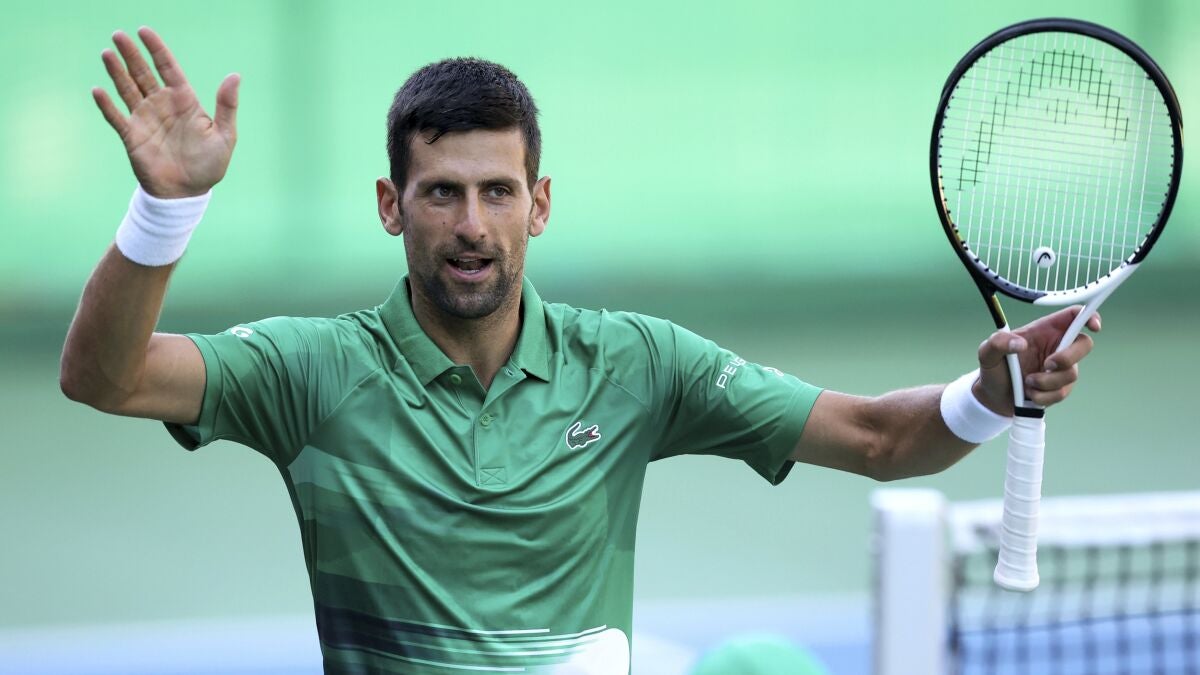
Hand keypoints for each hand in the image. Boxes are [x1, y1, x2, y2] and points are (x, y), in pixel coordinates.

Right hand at [94, 27, 238, 197]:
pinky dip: (107, 105)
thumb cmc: (209, 165)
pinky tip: (98, 91)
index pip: (168, 68)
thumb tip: (235, 76)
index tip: (144, 31)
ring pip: (127, 89)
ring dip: (117, 72)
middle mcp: (162, 105)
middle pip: (143, 73)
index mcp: (184, 101)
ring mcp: (145, 119)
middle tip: (118, 35)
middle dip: (131, 54)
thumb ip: (227, 106)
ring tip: (107, 53)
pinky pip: (116, 117)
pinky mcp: (132, 136)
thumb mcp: (224, 135)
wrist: (187, 193)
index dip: (156, 49)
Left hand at [973, 307, 1101, 414]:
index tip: (1093, 325)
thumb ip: (998, 342)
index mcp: (1044, 330)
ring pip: (1071, 373)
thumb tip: (1020, 344)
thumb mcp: (986, 352)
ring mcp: (1061, 368)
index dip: (1089, 316)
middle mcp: (1056, 347)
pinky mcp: (1060, 388)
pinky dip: (1043, 396)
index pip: (1074, 316)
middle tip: (1047, 364)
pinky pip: (1062, 392)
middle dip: (1068, 357)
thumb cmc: (994, 368)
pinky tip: (1029, 393)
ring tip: (1026, 382)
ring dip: (1046, 381)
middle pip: (1084, 345)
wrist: (994, 396)